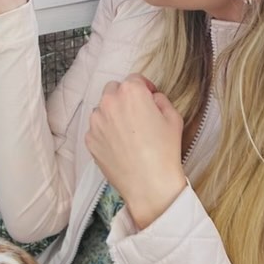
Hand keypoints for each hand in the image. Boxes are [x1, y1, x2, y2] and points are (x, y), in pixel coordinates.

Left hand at [85, 75, 186, 228]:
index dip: (144, 88)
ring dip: (112, 114)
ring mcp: (96, 121)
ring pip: (102, 109)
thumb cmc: (165, 151)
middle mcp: (109, 102)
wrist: (149, 184)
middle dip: (125, 97)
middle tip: (137, 114)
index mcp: (131, 92)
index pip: (135, 79)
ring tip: (127, 132)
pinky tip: (119, 145)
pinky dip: (105, 132)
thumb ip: (161, 100)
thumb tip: (151, 98)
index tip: (149, 97)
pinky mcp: (89, 139)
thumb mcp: (173, 118)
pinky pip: (96, 128)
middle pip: (114, 90)